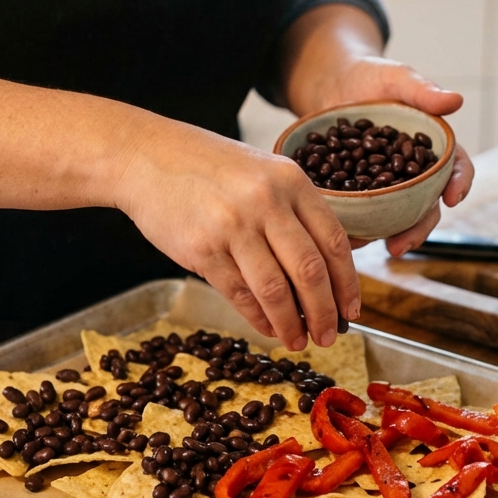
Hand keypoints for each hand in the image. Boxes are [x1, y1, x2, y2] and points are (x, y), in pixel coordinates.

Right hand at [114, 113, 359, 352]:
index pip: (334, 242)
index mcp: (291, 181)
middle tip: (328, 336)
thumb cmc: (208, 167)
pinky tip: (267, 327)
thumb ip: (294, 211)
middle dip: (324, 312)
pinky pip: (240, 294)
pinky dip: (258, 318)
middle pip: (311, 271)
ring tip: (298, 341)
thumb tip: (326, 272)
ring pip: (276, 290)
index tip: (351, 309)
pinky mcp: (202, 250)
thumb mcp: (263, 173)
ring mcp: (233, 226)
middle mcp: (266, 202)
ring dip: (291, 323)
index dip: (347, 283)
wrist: (146, 156)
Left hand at [326, 54, 474, 256]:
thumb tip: (455, 100)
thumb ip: (422, 90)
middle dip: (418, 228)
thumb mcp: (396, 78)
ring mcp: (387, 187)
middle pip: (425, 205)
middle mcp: (415, 174)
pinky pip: (362, 212)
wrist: (333, 86)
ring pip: (394, 217)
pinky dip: (355, 226)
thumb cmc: (372, 79)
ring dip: (385, 236)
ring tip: (370, 248)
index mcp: (433, 149)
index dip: (460, 183)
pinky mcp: (359, 192)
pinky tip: (342, 236)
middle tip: (401, 244)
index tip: (453, 198)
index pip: (455, 168)